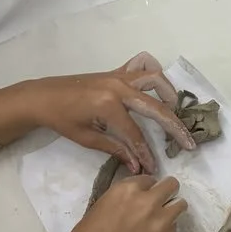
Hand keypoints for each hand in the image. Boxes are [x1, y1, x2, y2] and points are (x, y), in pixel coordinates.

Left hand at [21, 52, 194, 171]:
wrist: (42, 96)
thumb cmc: (62, 119)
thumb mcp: (86, 138)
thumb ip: (115, 148)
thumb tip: (137, 165)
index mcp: (108, 106)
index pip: (135, 134)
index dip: (145, 153)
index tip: (153, 167)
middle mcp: (118, 87)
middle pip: (155, 108)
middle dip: (173, 127)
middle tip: (187, 143)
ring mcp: (119, 76)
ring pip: (155, 78)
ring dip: (169, 93)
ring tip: (175, 110)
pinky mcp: (117, 72)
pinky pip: (141, 64)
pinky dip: (152, 72)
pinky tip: (156, 86)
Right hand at [57, 175, 186, 231]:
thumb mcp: (99, 208)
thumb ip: (121, 199)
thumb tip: (134, 200)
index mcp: (126, 190)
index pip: (148, 179)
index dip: (145, 189)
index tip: (141, 197)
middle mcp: (148, 202)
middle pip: (171, 185)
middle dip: (165, 192)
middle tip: (157, 203)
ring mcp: (161, 222)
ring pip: (180, 205)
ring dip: (171, 209)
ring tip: (160, 220)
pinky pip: (175, 229)